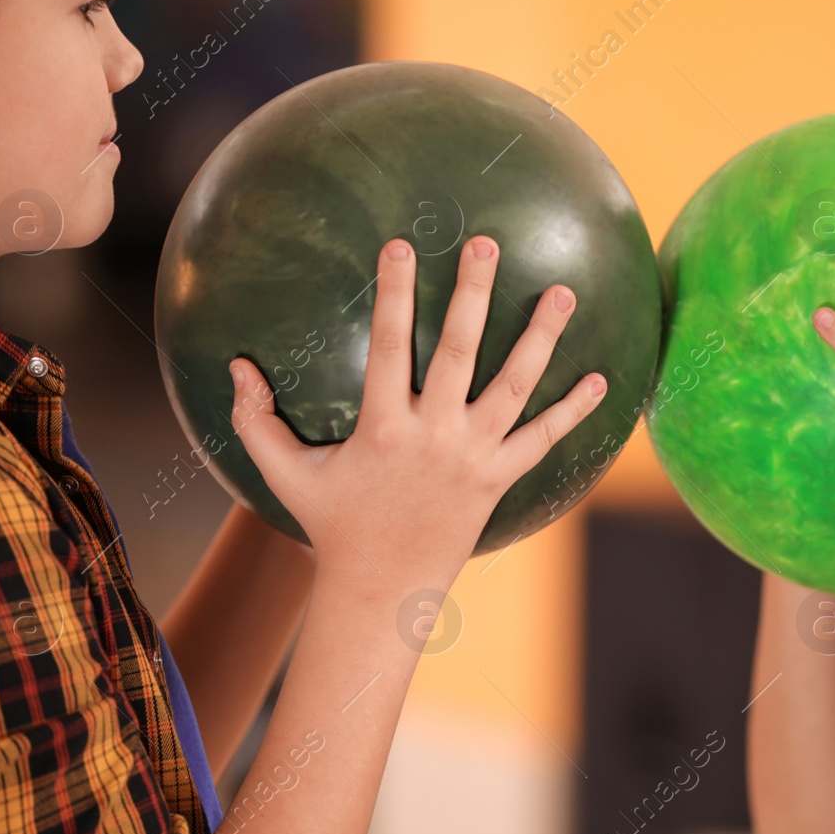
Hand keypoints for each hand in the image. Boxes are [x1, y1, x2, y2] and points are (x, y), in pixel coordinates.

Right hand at [227, 234, 606, 578]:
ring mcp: (472, 457)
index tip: (400, 246)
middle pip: (458, 351)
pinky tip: (601, 380)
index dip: (394, 295)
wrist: (382, 589)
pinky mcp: (499, 480)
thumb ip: (255, 420)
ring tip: (564, 291)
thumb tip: (233, 367)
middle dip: (473, 294)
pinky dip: (573, 411)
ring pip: (513, 387)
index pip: (390, 345)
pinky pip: (543, 440)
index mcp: (383, 427)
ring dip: (540, 338)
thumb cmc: (333, 525)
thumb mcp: (286, 473)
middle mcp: (433, 436)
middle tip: (488, 244)